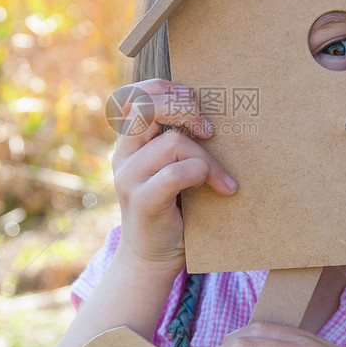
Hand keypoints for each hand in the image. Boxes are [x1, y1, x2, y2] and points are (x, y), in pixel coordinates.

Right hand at [110, 79, 236, 274]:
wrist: (151, 259)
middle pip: (146, 107)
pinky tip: (221, 190)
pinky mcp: (143, 201)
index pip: (132, 96)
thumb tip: (212, 115)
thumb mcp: (170, 168)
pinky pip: (176, 173)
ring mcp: (129, 178)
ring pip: (172, 143)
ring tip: (221, 179)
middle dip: (184, 108)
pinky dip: (204, 175)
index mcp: (129, 143)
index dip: (162, 87)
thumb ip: (177, 142)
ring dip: (207, 158)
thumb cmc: (172, 209)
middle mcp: (123, 156)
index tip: (190, 100)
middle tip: (209, 131)